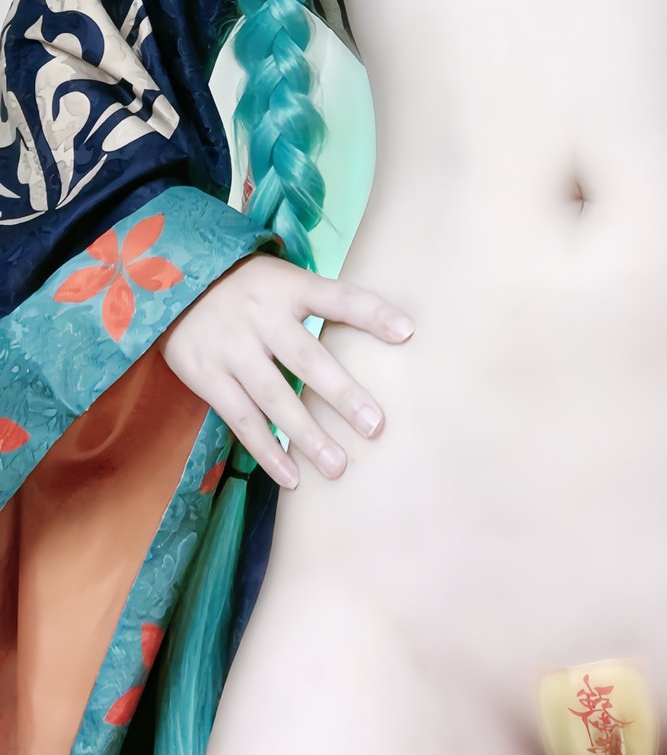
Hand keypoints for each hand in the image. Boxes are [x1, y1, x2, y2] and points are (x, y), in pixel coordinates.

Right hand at [158, 251, 414, 489]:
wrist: (171, 285)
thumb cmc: (245, 287)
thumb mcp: (280, 278)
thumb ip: (317, 302)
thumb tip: (378, 327)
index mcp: (287, 287)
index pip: (337, 297)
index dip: (372, 312)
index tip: (408, 332)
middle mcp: (261, 316)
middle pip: (307, 358)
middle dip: (342, 394)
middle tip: (376, 426)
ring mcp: (231, 348)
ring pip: (274, 397)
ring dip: (307, 435)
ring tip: (339, 467)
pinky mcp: (205, 376)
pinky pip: (240, 419)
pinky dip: (266, 449)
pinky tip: (292, 475)